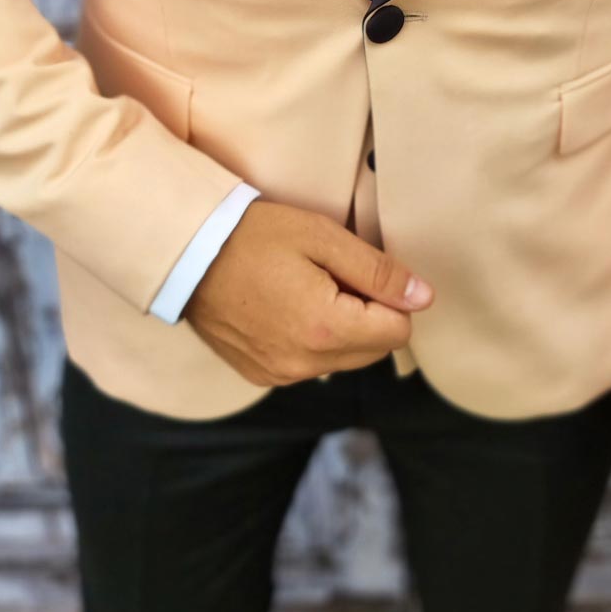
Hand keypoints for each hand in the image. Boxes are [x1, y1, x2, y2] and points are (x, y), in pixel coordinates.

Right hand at [183, 199, 434, 386]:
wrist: (186, 253)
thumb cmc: (255, 236)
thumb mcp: (322, 237)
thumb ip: (377, 271)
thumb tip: (423, 298)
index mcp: (326, 330)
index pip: (397, 331)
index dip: (390, 296)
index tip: (360, 270)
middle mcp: (305, 365)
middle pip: (373, 349)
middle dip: (368, 314)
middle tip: (332, 273)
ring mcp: (280, 375)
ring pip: (342, 360)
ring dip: (340, 328)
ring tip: (306, 287)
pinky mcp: (261, 375)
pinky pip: (309, 364)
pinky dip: (311, 339)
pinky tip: (285, 305)